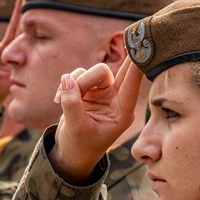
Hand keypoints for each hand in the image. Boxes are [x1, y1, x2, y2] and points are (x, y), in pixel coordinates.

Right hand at [50, 57, 142, 182]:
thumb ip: (72, 104)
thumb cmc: (80, 146)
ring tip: (62, 102)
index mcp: (122, 112)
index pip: (131, 85)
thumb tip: (66, 79)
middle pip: (103, 73)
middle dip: (85, 80)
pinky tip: (57, 100)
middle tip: (71, 91)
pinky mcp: (87, 91)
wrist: (71, 153)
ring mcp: (101, 93)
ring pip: (87, 73)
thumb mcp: (76, 128)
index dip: (135, 66)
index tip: (142, 46)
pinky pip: (75, 76)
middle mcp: (114, 99)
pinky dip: (64, 86)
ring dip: (72, 85)